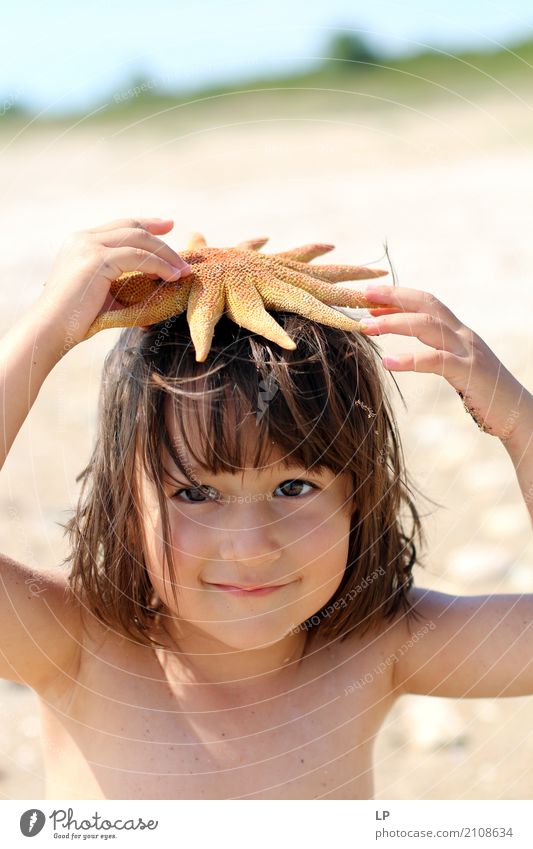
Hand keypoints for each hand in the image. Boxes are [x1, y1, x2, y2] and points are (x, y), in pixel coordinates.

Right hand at [39, 217, 191, 349]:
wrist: (49, 330)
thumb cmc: (74, 321)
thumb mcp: (103, 296)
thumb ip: (124, 286)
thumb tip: (155, 295)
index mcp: (80, 242)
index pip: (120, 226)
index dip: (146, 224)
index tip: (168, 226)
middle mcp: (83, 239)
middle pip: (132, 227)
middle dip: (161, 234)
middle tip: (182, 246)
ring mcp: (88, 246)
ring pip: (138, 239)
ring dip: (165, 254)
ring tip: (183, 271)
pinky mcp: (96, 260)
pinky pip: (138, 256)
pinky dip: (159, 265)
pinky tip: (171, 276)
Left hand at [359, 282, 527, 440]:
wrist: (518, 414)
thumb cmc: (485, 394)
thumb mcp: (460, 366)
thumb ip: (441, 354)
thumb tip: (417, 352)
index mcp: (459, 333)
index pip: (427, 304)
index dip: (399, 297)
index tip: (371, 297)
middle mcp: (464, 335)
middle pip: (426, 305)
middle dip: (394, 297)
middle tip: (363, 296)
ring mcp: (467, 351)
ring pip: (427, 325)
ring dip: (394, 322)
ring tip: (366, 326)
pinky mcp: (469, 372)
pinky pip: (435, 360)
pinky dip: (409, 360)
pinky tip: (387, 362)